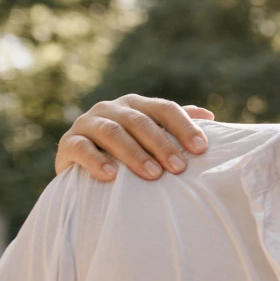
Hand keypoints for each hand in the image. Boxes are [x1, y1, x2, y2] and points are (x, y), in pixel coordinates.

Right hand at [56, 94, 213, 181]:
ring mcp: (88, 123)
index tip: (201, 149)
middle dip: (162, 145)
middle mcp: (112, 108)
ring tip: (153, 174)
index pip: (165, 109)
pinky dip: (96, 161)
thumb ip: (176, 124)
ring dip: (134, 154)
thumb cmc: (128, 151)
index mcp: (137, 105)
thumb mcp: (151, 137)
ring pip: (113, 133)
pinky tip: (111, 175)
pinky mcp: (69, 142)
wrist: (82, 167)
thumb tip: (209, 117)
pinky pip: (82, 148)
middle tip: (179, 168)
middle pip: (141, 121)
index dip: (184, 127)